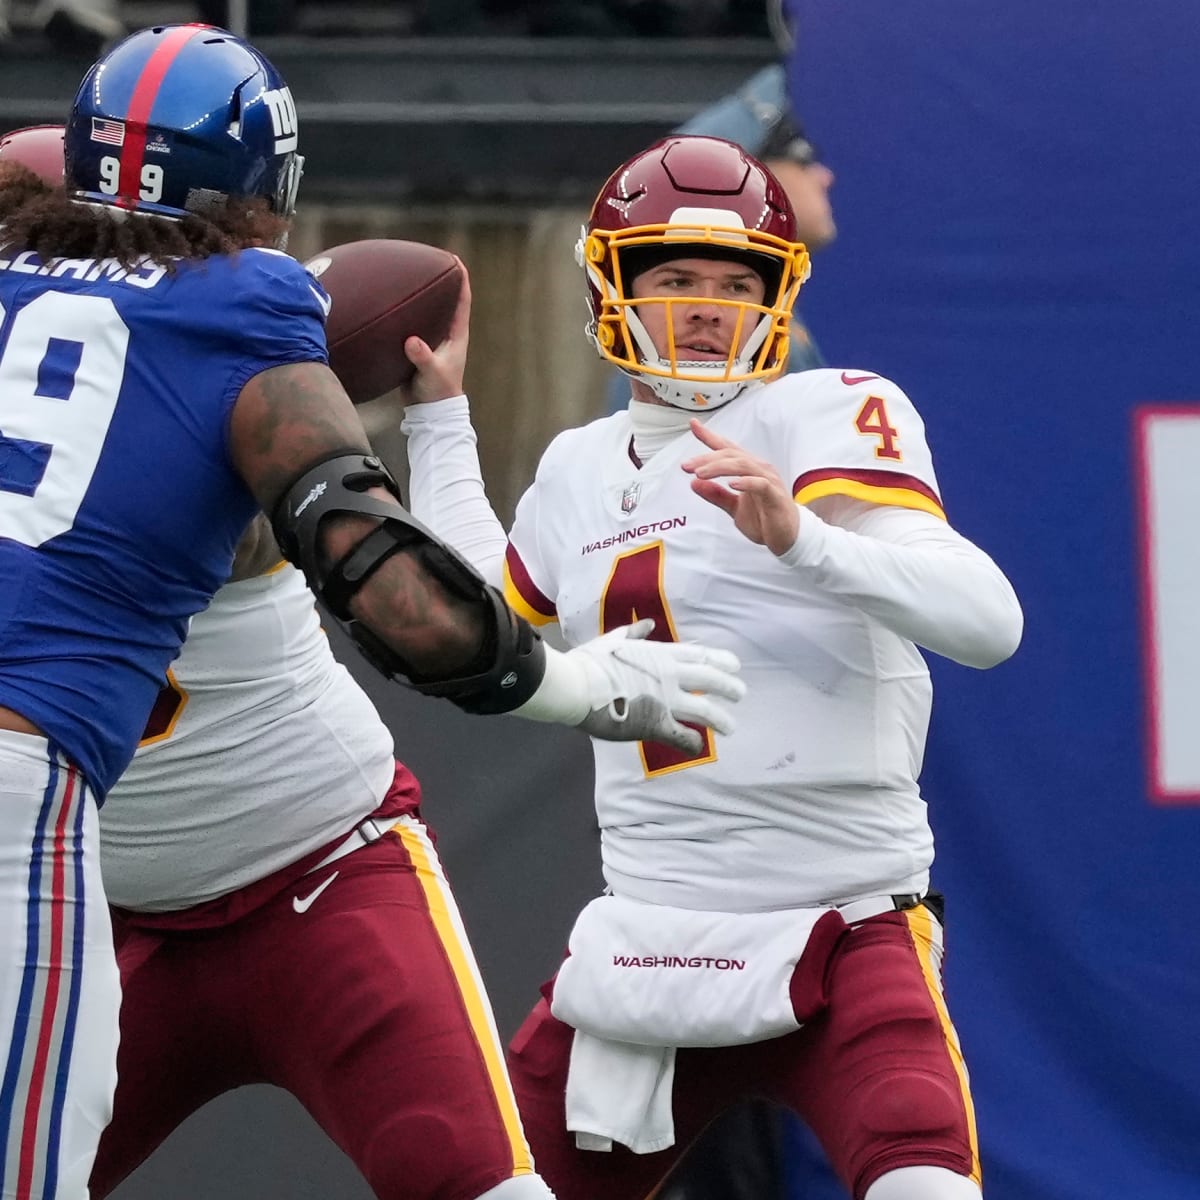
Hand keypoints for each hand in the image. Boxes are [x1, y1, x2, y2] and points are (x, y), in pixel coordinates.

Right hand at [400, 258, 470, 405]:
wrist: (428, 410)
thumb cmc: (437, 392)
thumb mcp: (431, 373)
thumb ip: (422, 357)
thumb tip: (412, 341)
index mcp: (455, 335)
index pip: (462, 301)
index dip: (461, 279)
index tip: (456, 259)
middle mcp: (445, 334)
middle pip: (445, 300)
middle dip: (439, 280)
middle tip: (429, 259)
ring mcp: (431, 341)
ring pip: (427, 312)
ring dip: (421, 296)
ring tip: (408, 276)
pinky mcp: (417, 348)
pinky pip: (411, 325)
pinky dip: (404, 313)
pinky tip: (390, 304)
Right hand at [569, 619, 744, 752]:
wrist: (575, 685)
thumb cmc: (588, 662)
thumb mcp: (612, 640)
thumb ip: (633, 634)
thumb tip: (648, 624)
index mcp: (658, 654)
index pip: (698, 655)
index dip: (720, 660)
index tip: (735, 665)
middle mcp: (668, 674)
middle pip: (709, 679)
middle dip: (728, 686)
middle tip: (740, 693)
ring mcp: (665, 699)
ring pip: (704, 709)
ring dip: (720, 718)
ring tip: (731, 727)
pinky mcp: (656, 724)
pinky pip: (682, 736)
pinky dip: (692, 742)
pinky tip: (697, 746)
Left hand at [681, 419, 799, 555]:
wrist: (788, 538)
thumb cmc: (764, 519)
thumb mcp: (733, 508)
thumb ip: (716, 495)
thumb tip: (694, 483)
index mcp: (748, 469)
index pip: (727, 448)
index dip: (710, 436)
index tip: (693, 425)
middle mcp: (759, 469)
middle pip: (731, 455)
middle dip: (707, 458)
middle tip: (686, 466)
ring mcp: (769, 480)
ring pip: (743, 465)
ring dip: (720, 467)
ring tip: (700, 473)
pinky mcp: (775, 495)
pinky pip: (760, 484)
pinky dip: (745, 482)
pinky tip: (731, 484)